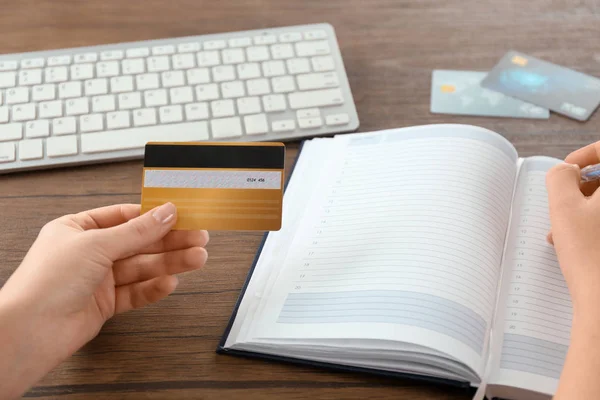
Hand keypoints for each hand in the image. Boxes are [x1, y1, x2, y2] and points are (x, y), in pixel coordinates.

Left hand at [0, 203, 207, 397]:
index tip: (181, 214)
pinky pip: (136, 292)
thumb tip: (165, 213)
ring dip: (170, 263)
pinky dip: (154, 288)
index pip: (125, 216)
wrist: (30, 333)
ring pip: (142, 268)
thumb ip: (136, 231)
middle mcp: (89, 252)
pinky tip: (171, 282)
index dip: (154, 216)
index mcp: (78, 229)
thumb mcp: (96, 245)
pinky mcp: (105, 304)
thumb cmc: (45, 283)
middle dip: (170, 241)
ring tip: (196, 259)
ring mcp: (98, 279)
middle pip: (139, 243)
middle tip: (199, 238)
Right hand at [546, 142, 599, 317]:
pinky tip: (577, 243)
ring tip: (564, 231)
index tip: (569, 169)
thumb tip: (566, 171)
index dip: (588, 154)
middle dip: (584, 188)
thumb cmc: (591, 256)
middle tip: (564, 205)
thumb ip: (560, 176)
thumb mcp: (563, 207)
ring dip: (587, 209)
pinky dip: (596, 225)